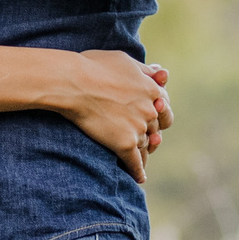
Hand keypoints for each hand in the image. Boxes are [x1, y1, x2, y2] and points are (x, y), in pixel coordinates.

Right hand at [65, 52, 174, 183]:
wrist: (73, 83)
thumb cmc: (94, 66)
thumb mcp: (124, 61)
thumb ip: (145, 70)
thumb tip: (161, 73)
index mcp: (152, 89)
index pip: (164, 104)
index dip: (159, 109)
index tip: (153, 114)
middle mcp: (150, 110)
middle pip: (157, 126)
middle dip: (152, 130)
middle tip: (147, 136)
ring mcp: (138, 129)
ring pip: (146, 145)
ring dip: (142, 150)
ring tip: (140, 158)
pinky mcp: (124, 145)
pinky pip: (136, 163)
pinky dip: (138, 172)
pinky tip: (140, 178)